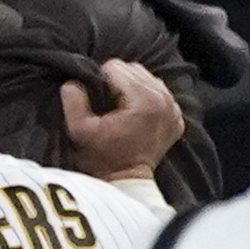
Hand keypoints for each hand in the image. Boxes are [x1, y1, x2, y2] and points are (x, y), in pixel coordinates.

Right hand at [62, 57, 181, 181]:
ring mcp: (173, 110)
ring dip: (131, 86)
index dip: (99, 78)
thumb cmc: (102, 157)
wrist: (126, 181)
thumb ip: (74, 102)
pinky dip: (146, 97)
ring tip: (119, 106)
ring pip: (148, 78)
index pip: (116, 67)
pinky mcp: (176, 118)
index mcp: (143, 99)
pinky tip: (134, 113)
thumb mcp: (80, 130)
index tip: (94, 98)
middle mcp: (163, 100)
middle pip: (134, 69)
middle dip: (117, 80)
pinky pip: (160, 93)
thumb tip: (72, 82)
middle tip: (105, 102)